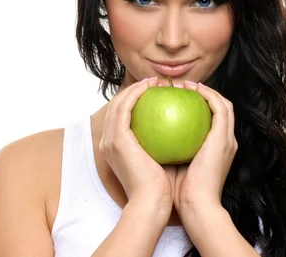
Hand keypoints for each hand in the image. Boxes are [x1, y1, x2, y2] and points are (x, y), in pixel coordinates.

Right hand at [99, 77, 174, 218]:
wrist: (153, 203)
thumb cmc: (161, 188)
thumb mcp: (160, 162)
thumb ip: (161, 145)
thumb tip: (176, 131)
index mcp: (116, 148)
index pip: (122, 118)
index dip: (135, 101)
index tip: (155, 94)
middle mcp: (108, 142)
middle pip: (117, 107)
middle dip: (133, 90)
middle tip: (154, 83)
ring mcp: (110, 140)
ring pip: (118, 102)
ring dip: (135, 87)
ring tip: (153, 81)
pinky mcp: (117, 138)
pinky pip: (125, 107)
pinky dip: (135, 93)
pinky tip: (151, 87)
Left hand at [173, 81, 237, 219]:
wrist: (195, 207)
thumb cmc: (180, 194)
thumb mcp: (172, 166)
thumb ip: (166, 150)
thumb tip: (147, 136)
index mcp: (215, 149)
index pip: (210, 120)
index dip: (197, 106)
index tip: (175, 99)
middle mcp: (225, 141)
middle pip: (220, 107)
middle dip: (203, 92)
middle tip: (180, 87)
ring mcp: (227, 139)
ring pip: (222, 102)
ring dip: (206, 89)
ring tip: (184, 84)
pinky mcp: (223, 138)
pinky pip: (218, 107)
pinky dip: (206, 95)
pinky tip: (188, 90)